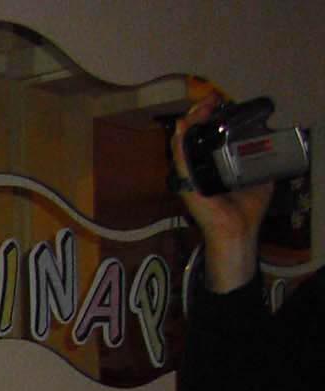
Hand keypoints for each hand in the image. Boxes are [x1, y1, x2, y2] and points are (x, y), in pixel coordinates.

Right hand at [174, 92, 272, 293]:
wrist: (238, 229)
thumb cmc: (247, 207)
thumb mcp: (259, 173)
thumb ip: (259, 156)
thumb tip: (271, 136)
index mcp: (212, 163)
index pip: (206, 134)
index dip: (210, 115)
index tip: (219, 101)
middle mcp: (198, 167)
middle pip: (192, 135)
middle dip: (199, 113)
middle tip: (210, 100)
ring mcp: (191, 176)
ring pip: (183, 144)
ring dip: (189, 123)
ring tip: (198, 108)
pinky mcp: (188, 185)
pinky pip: (181, 161)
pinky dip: (179, 144)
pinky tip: (182, 128)